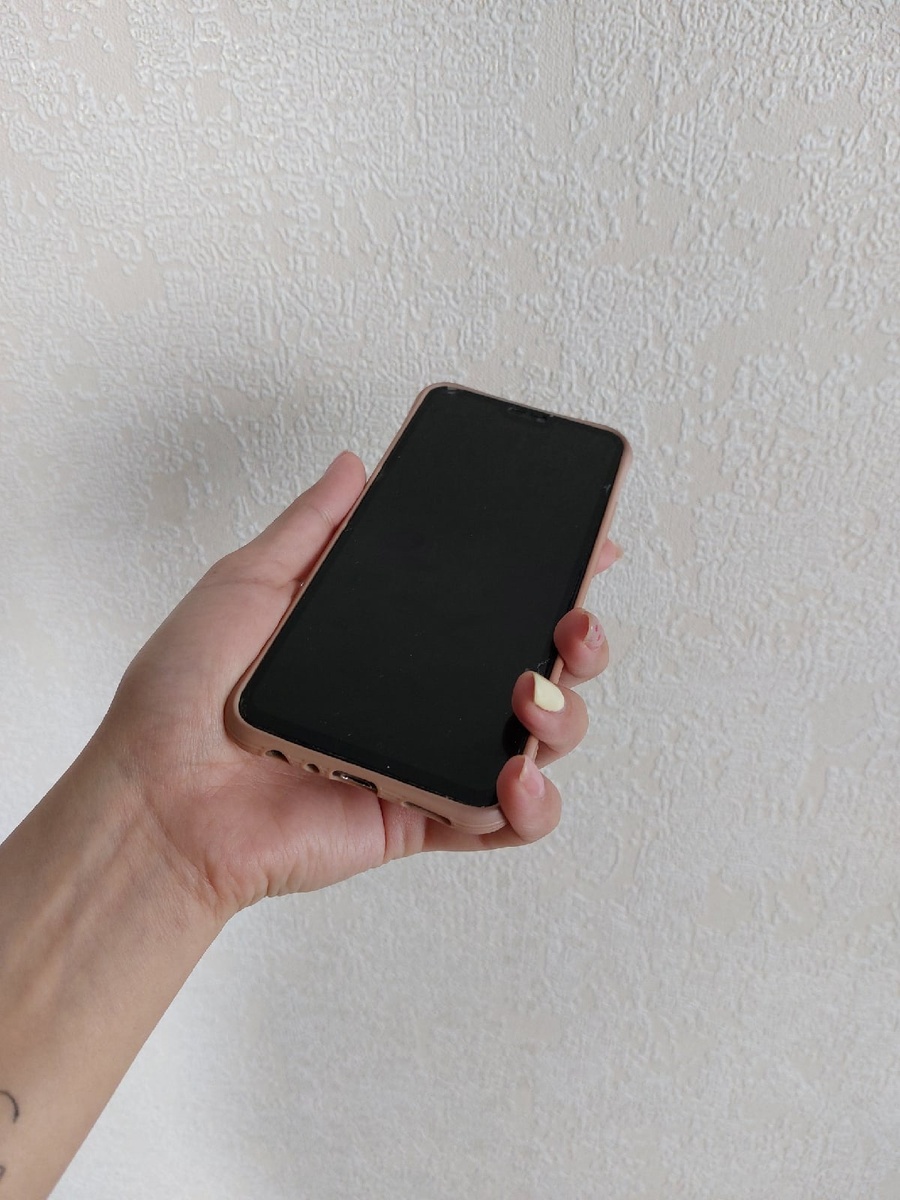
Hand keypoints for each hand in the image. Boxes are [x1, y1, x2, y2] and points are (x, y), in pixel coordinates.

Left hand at [97, 452, 620, 922]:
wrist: (158, 797)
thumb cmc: (183, 696)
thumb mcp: (249, 584)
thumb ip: (311, 528)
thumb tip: (354, 463)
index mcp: (387, 641)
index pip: (488, 604)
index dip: (547, 577)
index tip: (590, 546)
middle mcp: (418, 698)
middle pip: (535, 669)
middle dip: (579, 644)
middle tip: (574, 624)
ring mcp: (426, 760)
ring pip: (538, 743)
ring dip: (564, 719)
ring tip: (534, 698)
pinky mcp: (422, 818)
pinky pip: (503, 822)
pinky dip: (533, 806)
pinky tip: (517, 777)